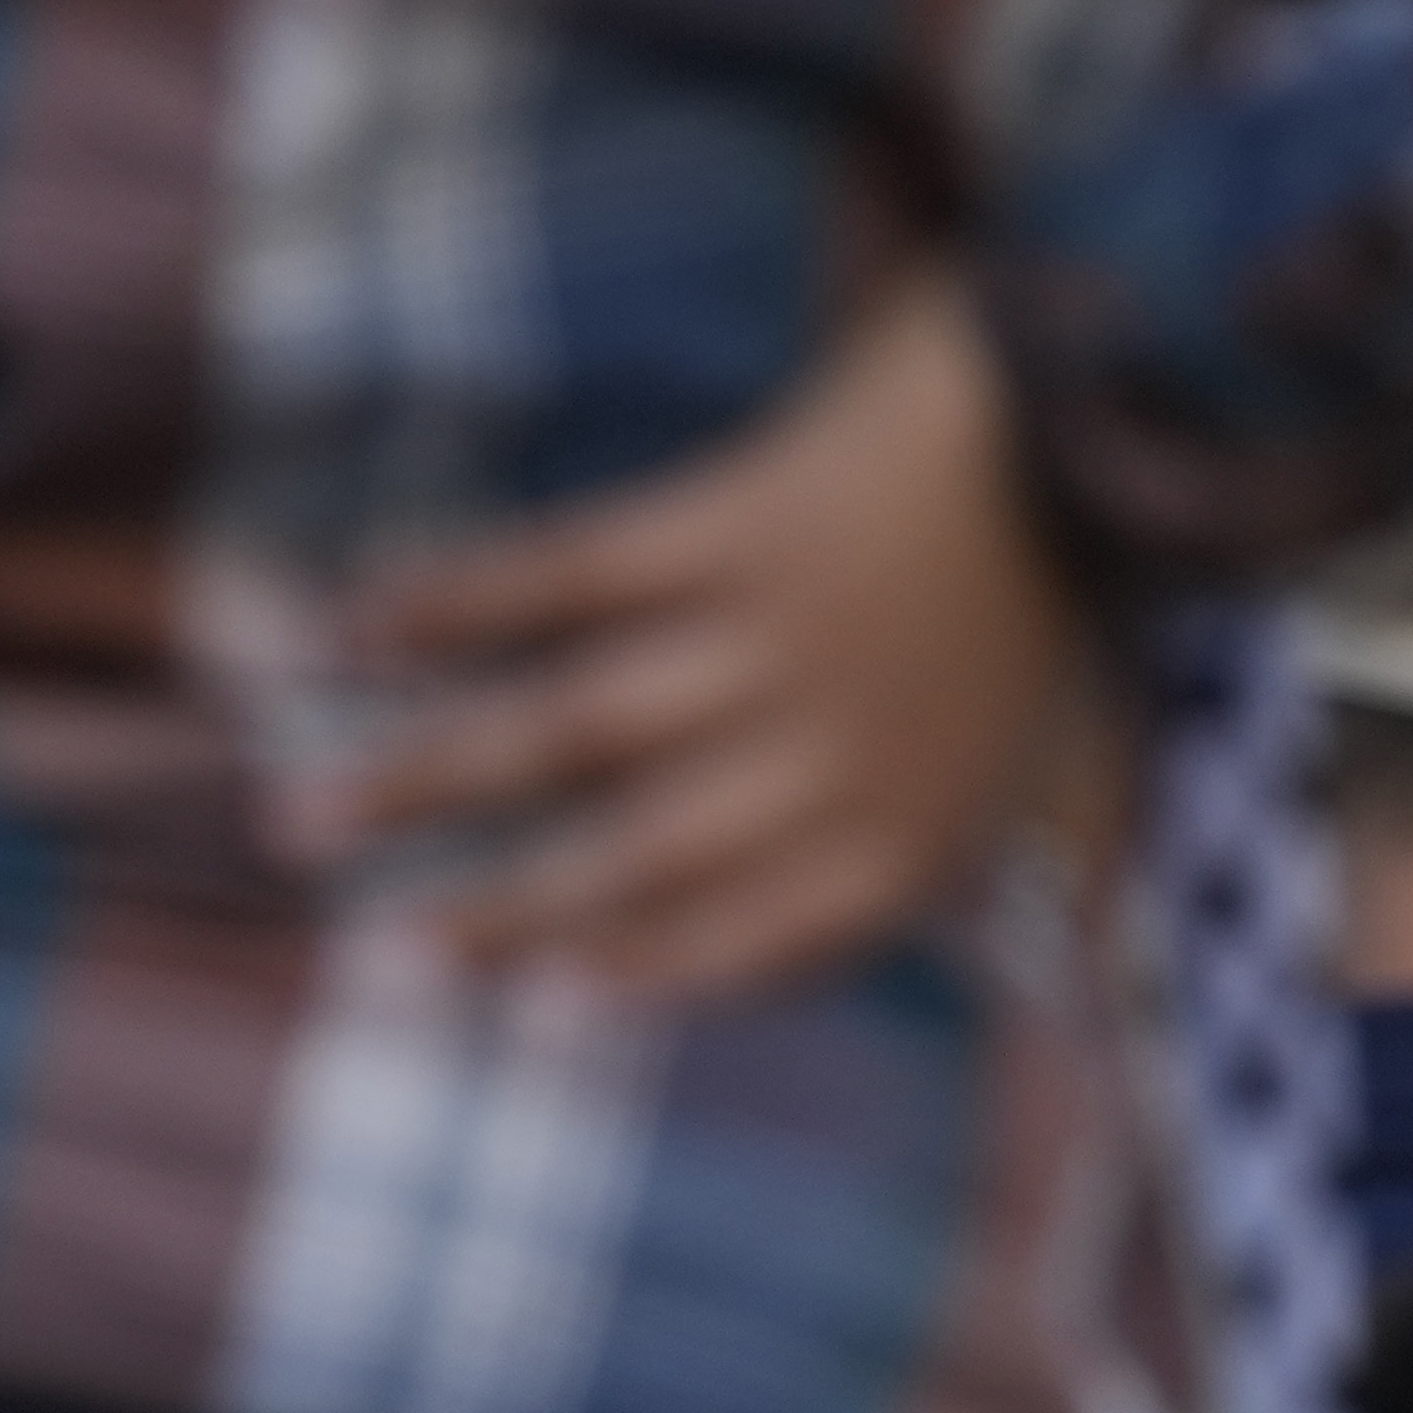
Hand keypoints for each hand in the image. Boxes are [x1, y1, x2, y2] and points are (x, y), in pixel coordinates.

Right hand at [315, 263, 1095, 1005]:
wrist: (1115, 395)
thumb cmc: (1062, 560)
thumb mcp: (1044, 730)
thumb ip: (983, 826)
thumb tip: (980, 908)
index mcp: (909, 829)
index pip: (742, 944)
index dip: (623, 982)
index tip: (517, 1017)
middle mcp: (831, 759)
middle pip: (623, 861)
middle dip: (482, 912)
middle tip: (360, 954)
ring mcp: (780, 643)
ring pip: (568, 734)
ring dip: (423, 776)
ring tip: (297, 816)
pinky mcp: (742, 524)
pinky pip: (571, 579)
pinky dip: (458, 605)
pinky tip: (361, 626)